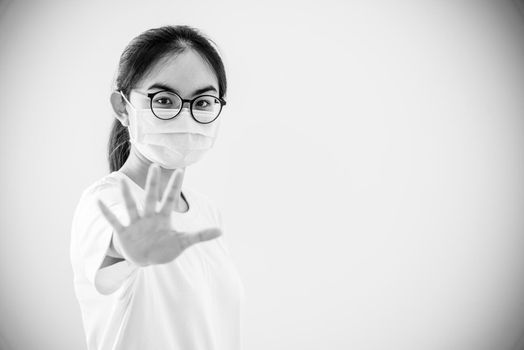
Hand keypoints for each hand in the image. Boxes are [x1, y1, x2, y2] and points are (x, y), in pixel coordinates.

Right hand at [96, 164, 221, 266]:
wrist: (145, 258)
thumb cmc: (164, 248)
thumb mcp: (182, 243)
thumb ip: (199, 236)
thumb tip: (221, 231)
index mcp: (163, 217)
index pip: (171, 199)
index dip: (176, 186)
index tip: (181, 170)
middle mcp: (149, 216)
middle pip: (151, 197)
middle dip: (154, 184)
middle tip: (156, 166)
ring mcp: (136, 223)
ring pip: (131, 206)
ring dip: (126, 194)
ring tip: (121, 180)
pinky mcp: (124, 233)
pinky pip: (114, 221)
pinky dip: (107, 213)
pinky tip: (98, 202)